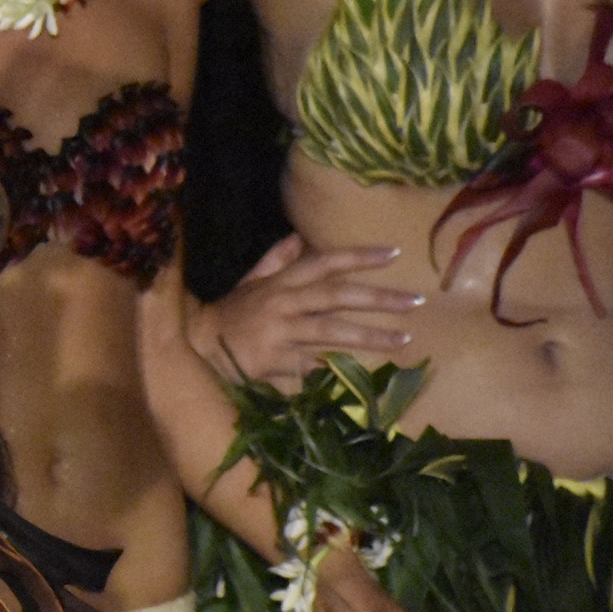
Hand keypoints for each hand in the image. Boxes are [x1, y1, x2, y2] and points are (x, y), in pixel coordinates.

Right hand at [193, 234, 417, 388]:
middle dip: (377, 297)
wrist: (197, 346)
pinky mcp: (273, 359)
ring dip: (369, 335)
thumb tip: (298, 238)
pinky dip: (333, 366)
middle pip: (336, 295)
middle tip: (415, 301)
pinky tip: (361, 373)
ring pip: (330, 330)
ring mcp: (279, 331)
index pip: (324, 263)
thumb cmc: (230, 315)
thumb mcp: (251, 282)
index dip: (358, 257)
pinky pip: (311, 363)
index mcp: (281, 282)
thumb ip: (276, 261)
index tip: (394, 254)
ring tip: (403, 339)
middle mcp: (283, 302)